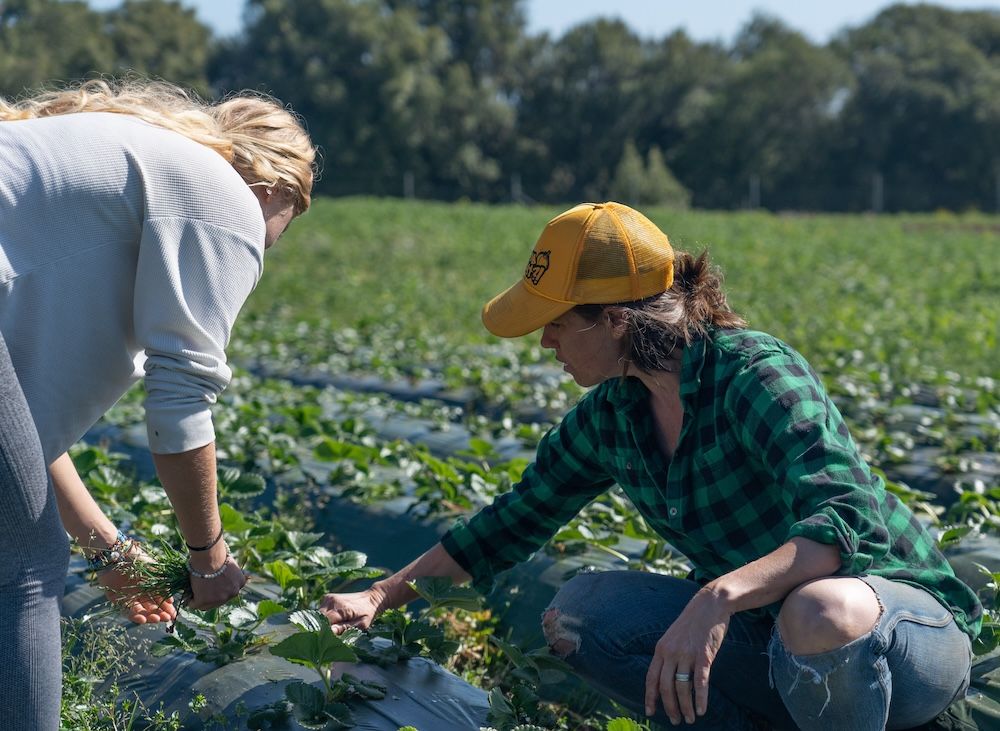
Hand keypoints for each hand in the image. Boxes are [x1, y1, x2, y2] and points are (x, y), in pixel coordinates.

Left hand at [98, 544, 176, 624]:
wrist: (116, 553)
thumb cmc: (136, 558)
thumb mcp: (154, 570)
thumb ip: (162, 584)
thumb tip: (172, 600)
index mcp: (149, 585)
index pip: (160, 600)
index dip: (167, 608)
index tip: (174, 615)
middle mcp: (140, 593)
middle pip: (151, 607)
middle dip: (160, 614)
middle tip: (167, 619)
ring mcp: (128, 597)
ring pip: (140, 611)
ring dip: (149, 616)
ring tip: (157, 619)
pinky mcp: (116, 600)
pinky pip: (126, 611)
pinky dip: (134, 616)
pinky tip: (143, 618)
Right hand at [185, 544, 247, 610]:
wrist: (209, 557)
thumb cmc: (217, 555)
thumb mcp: (230, 563)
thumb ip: (229, 573)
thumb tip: (221, 578)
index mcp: (240, 582)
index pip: (230, 590)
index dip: (221, 588)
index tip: (214, 585)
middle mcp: (233, 593)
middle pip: (221, 599)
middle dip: (212, 595)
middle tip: (202, 589)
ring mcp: (220, 599)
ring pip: (208, 604)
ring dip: (201, 599)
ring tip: (194, 592)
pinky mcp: (205, 602)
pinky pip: (195, 604)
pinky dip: (191, 601)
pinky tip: (188, 597)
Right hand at [319, 588, 383, 632]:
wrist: (371, 599)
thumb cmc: (367, 614)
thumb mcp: (361, 624)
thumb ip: (344, 628)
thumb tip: (330, 632)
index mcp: (340, 607)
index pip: (323, 622)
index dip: (324, 632)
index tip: (328, 640)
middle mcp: (331, 600)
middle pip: (319, 619)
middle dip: (323, 628)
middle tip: (333, 635)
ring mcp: (328, 598)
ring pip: (318, 616)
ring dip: (324, 623)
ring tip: (336, 627)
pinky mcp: (327, 598)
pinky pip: (321, 612)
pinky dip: (325, 618)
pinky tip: (335, 621)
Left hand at [644, 589, 730, 724]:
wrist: (709, 604)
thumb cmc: (693, 623)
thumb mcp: (674, 637)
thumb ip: (670, 655)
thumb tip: (668, 676)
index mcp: (661, 649)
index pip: (651, 678)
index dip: (650, 696)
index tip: (650, 712)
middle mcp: (670, 652)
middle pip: (666, 686)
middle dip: (670, 707)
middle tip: (675, 720)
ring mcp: (687, 653)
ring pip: (682, 687)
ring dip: (685, 706)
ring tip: (690, 718)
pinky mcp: (704, 655)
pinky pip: (700, 681)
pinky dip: (700, 698)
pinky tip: (701, 710)